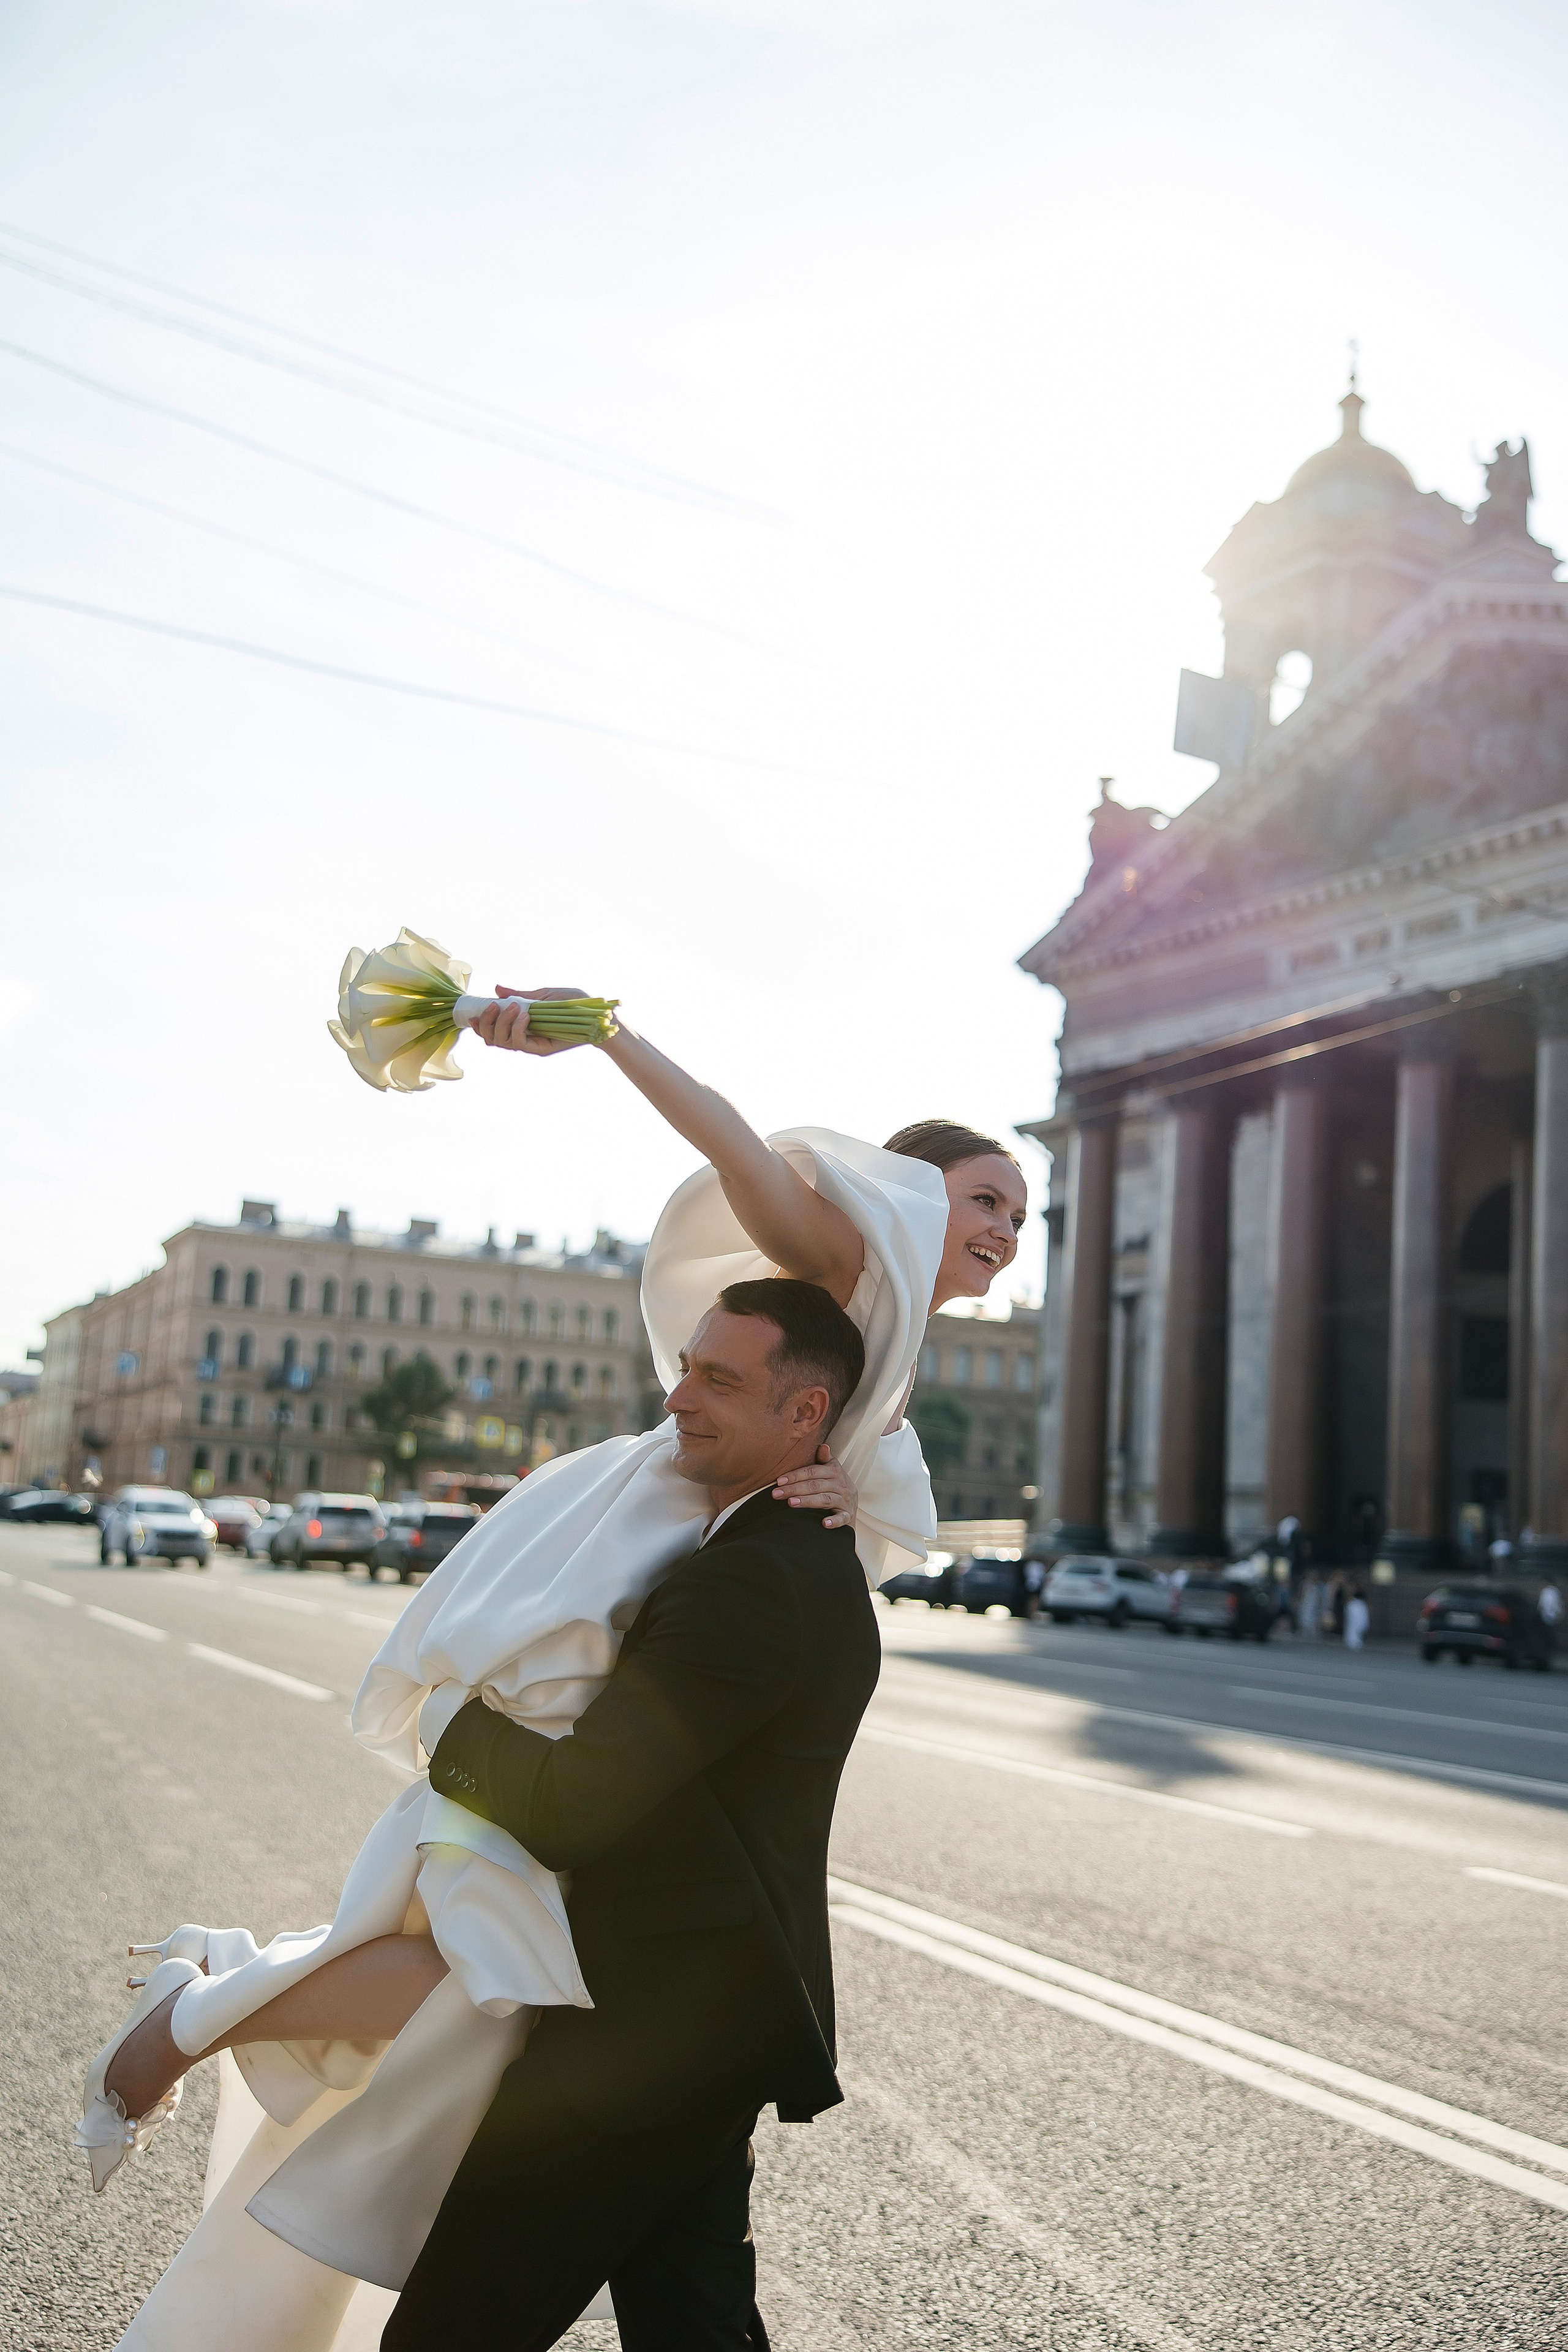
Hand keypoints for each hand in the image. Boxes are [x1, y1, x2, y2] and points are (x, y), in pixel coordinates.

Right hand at [473, 984, 590, 1057]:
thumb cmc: (571, 1004)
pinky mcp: (541, 1049)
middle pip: (492, 1039)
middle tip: (495, 1005)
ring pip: (502, 1042)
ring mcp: (531, 1045)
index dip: (479, 1025)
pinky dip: (518, 1028)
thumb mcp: (541, 996)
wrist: (594, 1013)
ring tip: (513, 1007)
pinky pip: (520, 1043)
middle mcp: (523, 1038)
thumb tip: (496, 989)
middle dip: (486, 1022)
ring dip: (502, 1023)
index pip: (492, 1032)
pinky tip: (525, 1015)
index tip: (473, 1014)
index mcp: (519, 1026)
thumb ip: (519, 996)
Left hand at [773, 1442, 856, 1529]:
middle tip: (777, 1494)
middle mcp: (841, 1484)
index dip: (795, 1475)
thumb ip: (824, 1458)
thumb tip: (822, 1445)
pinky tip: (824, 1523)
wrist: (851, 1504)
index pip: (812, 1472)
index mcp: (834, 1471)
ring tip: (791, 1503)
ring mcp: (845, 1500)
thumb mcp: (831, 1469)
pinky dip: (834, 1521)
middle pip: (815, 1485)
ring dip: (808, 1501)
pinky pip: (842, 1518)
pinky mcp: (848, 1515)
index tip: (779, 1481)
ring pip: (825, 1499)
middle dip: (794, 1489)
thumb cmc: (836, 1484)